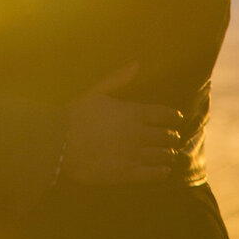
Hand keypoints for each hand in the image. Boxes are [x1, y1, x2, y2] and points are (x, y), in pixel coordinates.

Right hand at [61, 64, 181, 185]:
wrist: (60, 144)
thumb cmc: (76, 115)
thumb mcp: (97, 91)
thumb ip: (119, 78)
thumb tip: (136, 64)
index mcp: (132, 113)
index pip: (162, 114)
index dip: (173, 117)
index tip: (178, 119)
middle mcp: (137, 134)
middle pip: (164, 136)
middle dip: (171, 136)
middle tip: (174, 137)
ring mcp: (132, 155)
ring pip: (160, 155)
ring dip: (169, 153)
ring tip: (172, 154)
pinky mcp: (125, 174)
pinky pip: (150, 174)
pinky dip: (161, 172)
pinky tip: (166, 171)